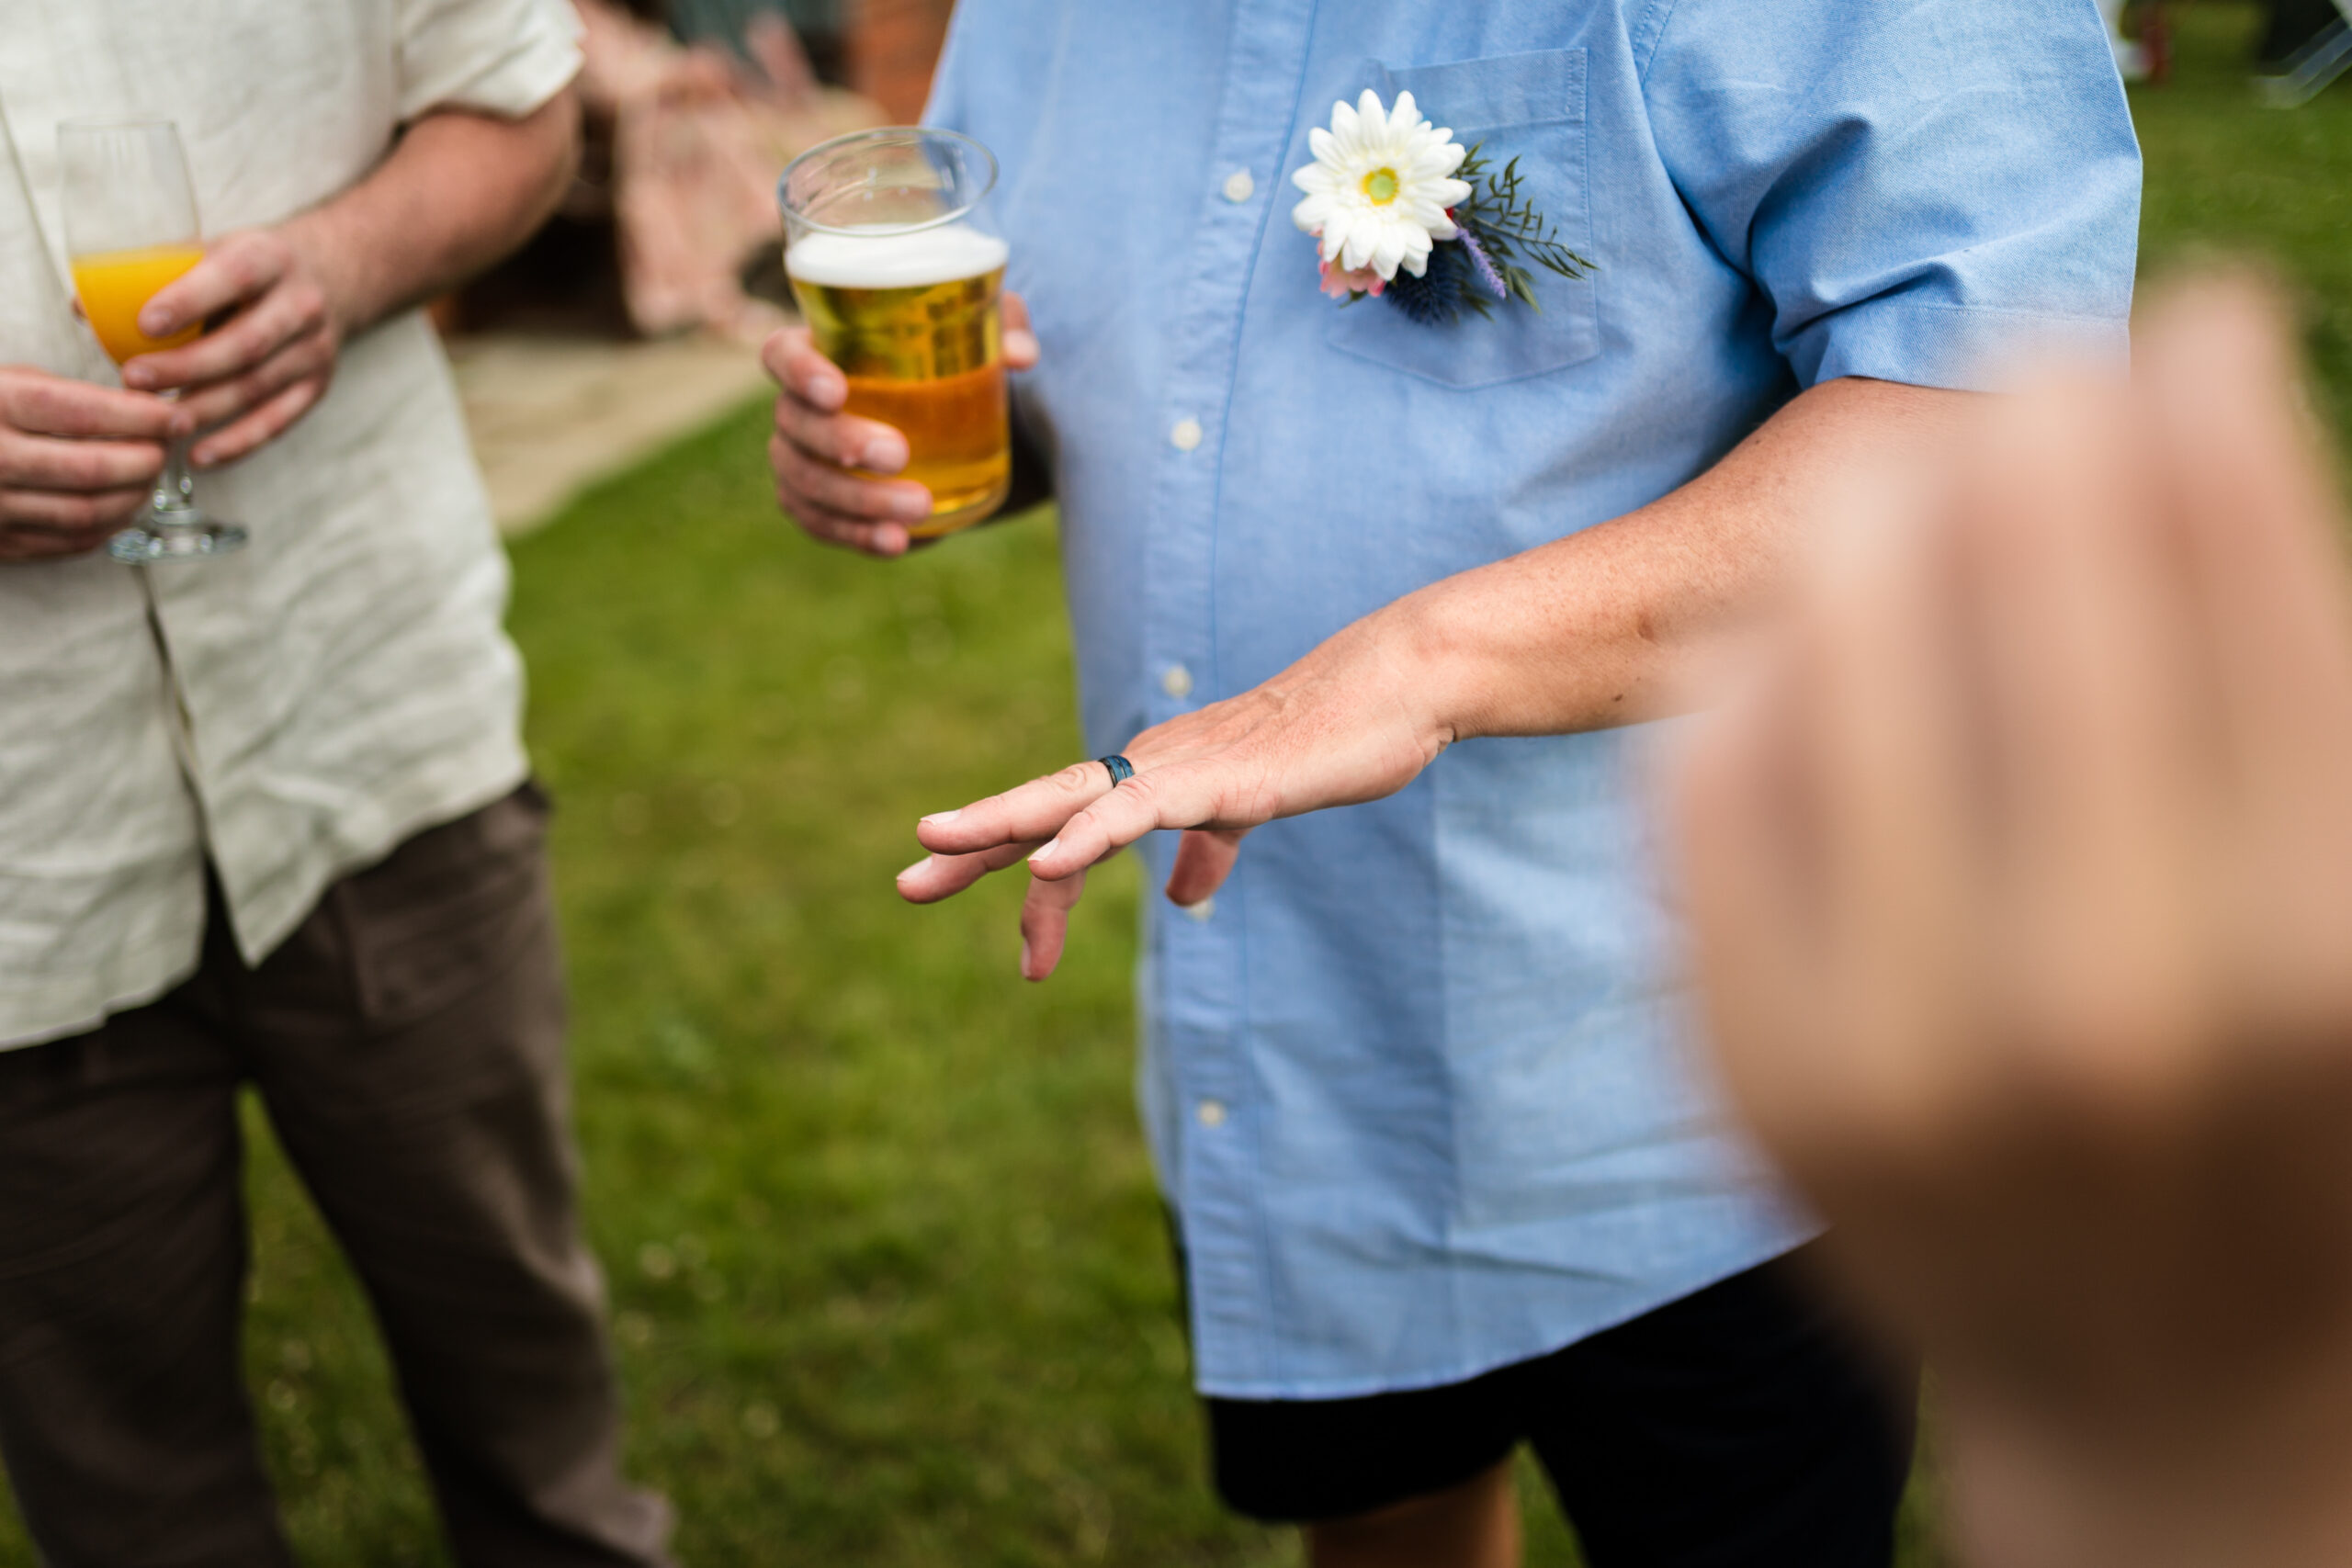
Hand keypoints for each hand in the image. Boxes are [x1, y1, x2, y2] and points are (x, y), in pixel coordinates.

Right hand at [0, 365, 186, 561]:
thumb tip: (142, 406)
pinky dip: (108, 526)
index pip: (82, 413)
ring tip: (148, 477)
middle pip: (92, 469)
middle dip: (145, 460)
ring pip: (87, 512)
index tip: (175, 415)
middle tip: (165, 447)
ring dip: (134, 497)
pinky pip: (70, 542)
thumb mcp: (2, 383)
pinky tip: (121, 506)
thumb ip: (61, 394)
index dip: (140, 416)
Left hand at [120, 226, 341, 469]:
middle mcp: (301, 305)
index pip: (233, 278)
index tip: (143, 324)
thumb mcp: (213, 251)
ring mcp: (314, 350)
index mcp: (269, 259)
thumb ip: (156, 275)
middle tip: (134, 379)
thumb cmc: (249, 268)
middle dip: (187, 367)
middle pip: (246, 344)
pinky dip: (237, 443)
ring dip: (203, 408)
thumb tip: (83, 308)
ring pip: (257, 387)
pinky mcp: (316, 386)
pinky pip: (276, 422)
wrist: (330, 278)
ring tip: (157, 421)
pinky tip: (199, 456)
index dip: (189, 301)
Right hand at [763, 291, 1037, 557]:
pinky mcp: (817, 505)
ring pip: (805, 481)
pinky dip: (856, 536)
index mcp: (820, 351)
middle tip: (898, 455)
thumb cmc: (947, 363)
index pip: (781, 354)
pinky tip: (896, 542)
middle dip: (841, 443)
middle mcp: (796, 406)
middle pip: (795, 424)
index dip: (798, 371)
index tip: (835, 391)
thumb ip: (1001, 328)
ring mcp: (800, 460)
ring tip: (918, 507)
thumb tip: (1021, 355)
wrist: (946, 427)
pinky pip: (820, 524)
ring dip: (857, 500)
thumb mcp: (980, 336)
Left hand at [900, 604, 1449, 978]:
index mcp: (1151, 779)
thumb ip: (1209, 850)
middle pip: (1042, 807)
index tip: (1009, 945)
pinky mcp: (1214, 780)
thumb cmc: (1327, 744)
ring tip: (934, 846)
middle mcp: (1147, 767)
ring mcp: (1176, 770)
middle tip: (905, 883)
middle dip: (971, 844)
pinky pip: (1133, 810)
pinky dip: (1082, 837)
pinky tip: (1043, 865)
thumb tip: (1182, 899)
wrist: (1392, 692)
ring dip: (998, 824)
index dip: (1023, 876)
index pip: (1066, 827)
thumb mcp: (1250, 812)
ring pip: (1070, 799)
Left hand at [1679, 279, 2351, 1565]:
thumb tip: (2194, 368)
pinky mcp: (1748, 1071)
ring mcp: (1890, 1055)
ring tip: (1905, 463)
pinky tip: (1805, 616)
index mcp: (2299, 964)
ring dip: (1869, 522)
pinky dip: (1755, 668)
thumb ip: (2287, 680)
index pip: (2241, 597)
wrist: (2157, 1383)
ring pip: (1840, 672)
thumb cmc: (2293, 1116)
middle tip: (2024, 351)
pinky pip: (1716, 790)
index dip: (2206, 417)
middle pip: (2034, 608)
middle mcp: (2092, 1014)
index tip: (2189, 321)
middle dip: (2030, 435)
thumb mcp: (2339, 913)